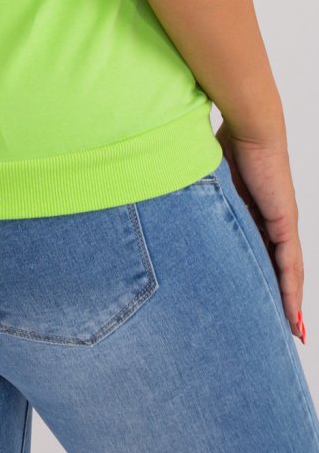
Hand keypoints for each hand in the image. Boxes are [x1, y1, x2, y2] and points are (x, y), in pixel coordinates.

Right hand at [214, 118, 305, 342]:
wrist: (250, 125)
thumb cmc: (226, 138)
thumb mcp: (205, 175)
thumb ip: (193, 190)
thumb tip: (159, 186)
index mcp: (250, 206)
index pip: (256, 247)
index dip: (256, 272)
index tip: (254, 295)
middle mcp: (270, 217)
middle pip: (275, 265)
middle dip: (276, 294)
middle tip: (279, 322)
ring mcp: (281, 221)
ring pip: (287, 271)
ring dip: (289, 301)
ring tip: (291, 328)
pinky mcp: (285, 222)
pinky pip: (290, 264)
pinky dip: (292, 290)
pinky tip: (293, 312)